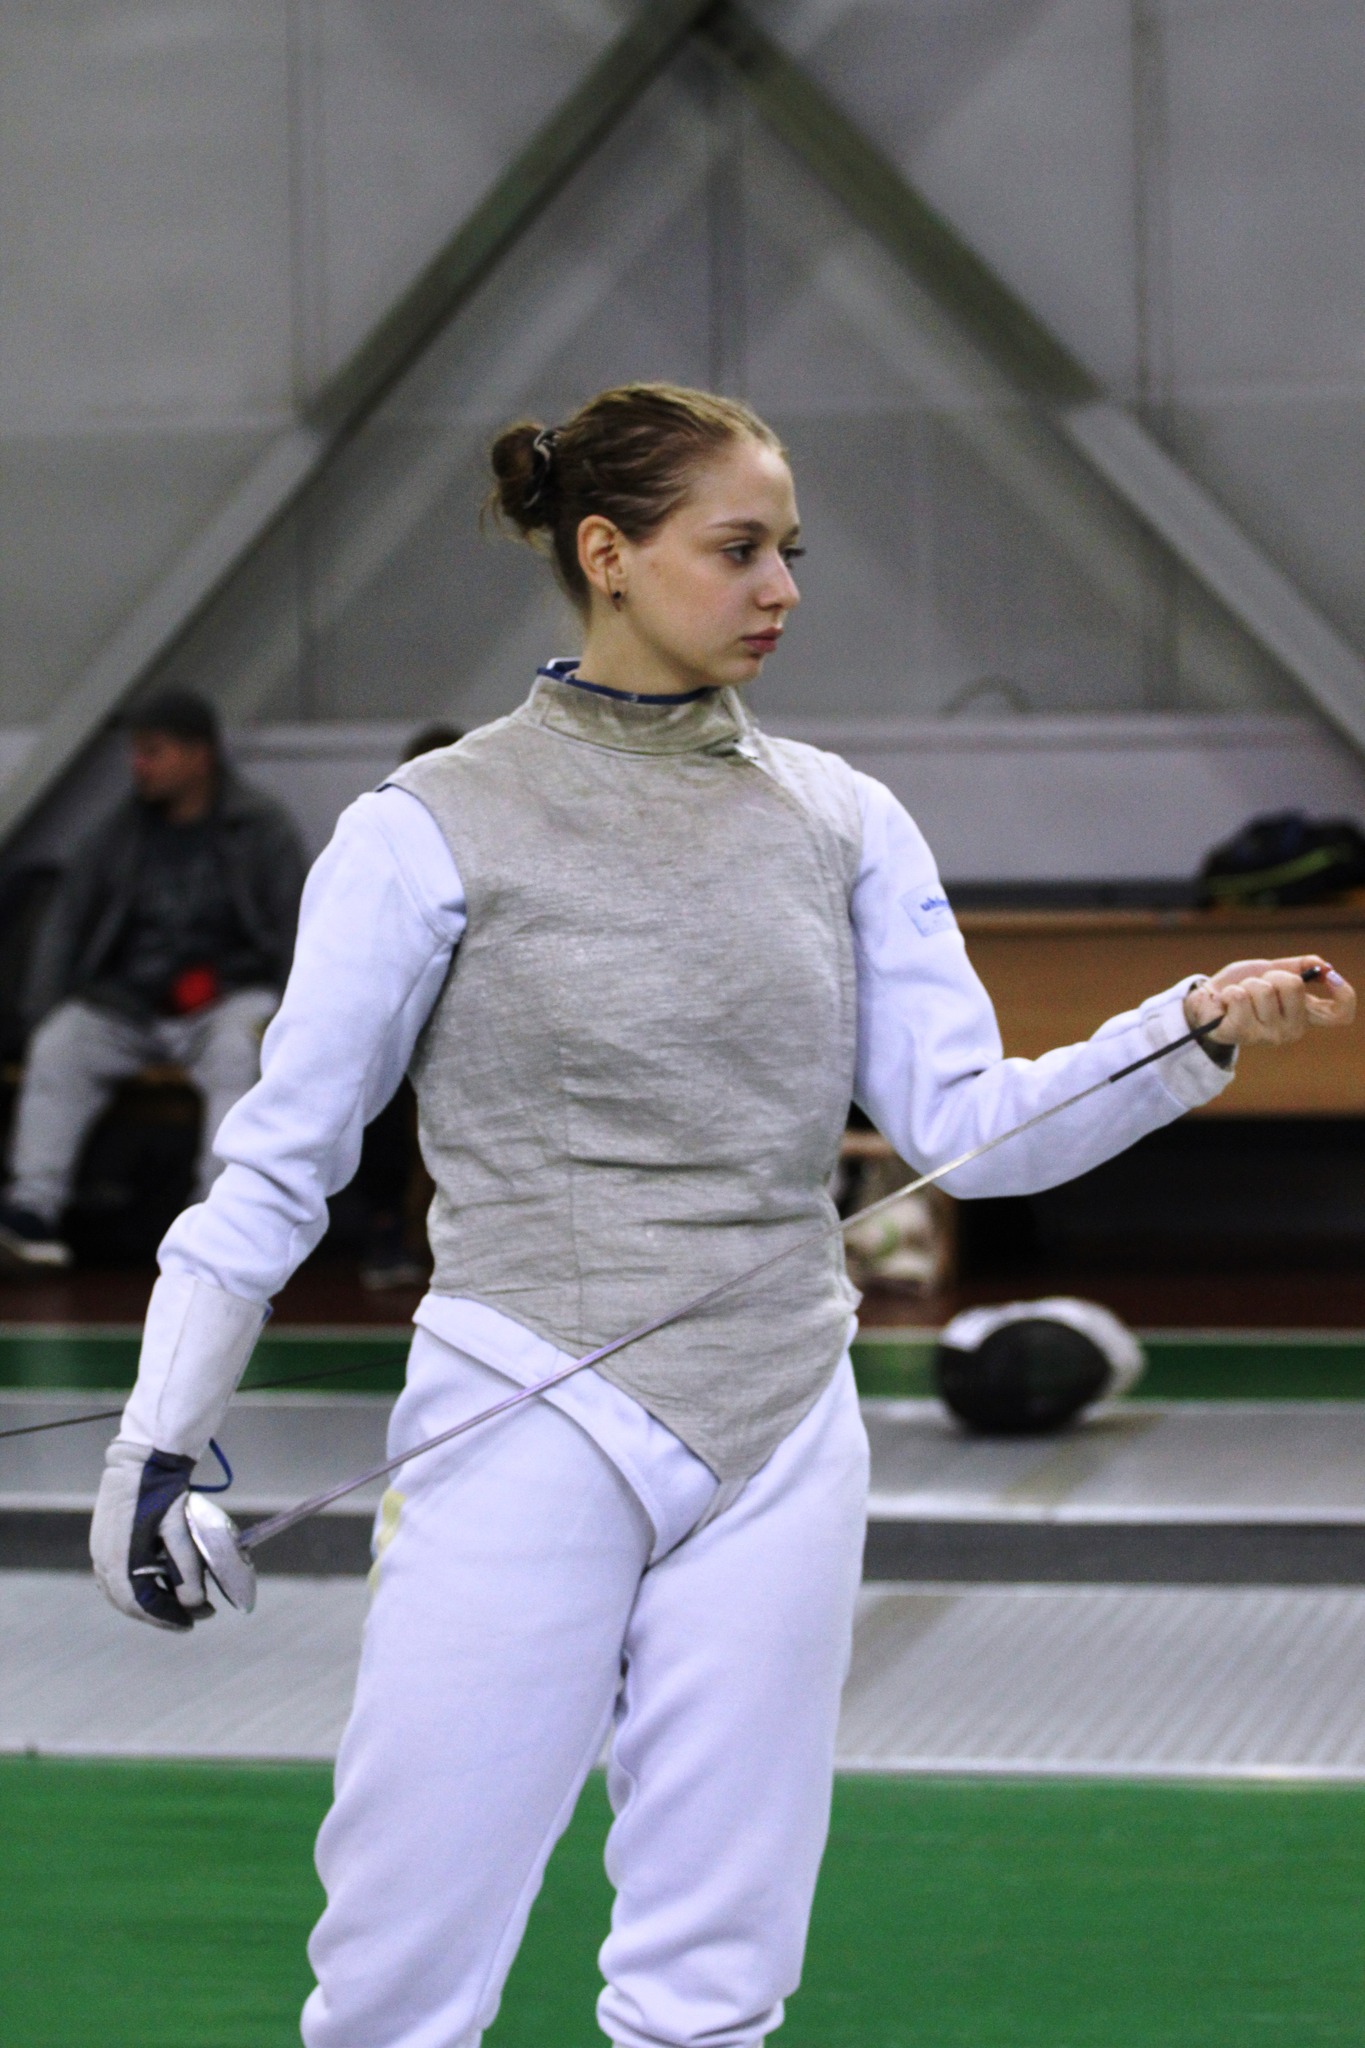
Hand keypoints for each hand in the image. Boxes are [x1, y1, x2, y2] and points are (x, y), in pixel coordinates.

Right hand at [90, 1440, 213, 1629]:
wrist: (142, 1459)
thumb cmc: (163, 1492)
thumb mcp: (179, 1530)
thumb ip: (186, 1569)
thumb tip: (194, 1603)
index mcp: (120, 1561)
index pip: (142, 1605)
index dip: (168, 1618)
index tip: (193, 1622)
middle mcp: (103, 1561)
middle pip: (130, 1604)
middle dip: (161, 1613)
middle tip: (192, 1616)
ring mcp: (99, 1552)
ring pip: (121, 1593)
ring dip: (149, 1602)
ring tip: (178, 1603)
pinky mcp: (102, 1543)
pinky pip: (116, 1579)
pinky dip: (137, 1589)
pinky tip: (158, 1586)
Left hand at [1183, 955, 1356, 1047]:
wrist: (1207, 999)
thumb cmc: (1243, 987)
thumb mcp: (1272, 971)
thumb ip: (1300, 966)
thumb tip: (1326, 967)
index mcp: (1303, 1015)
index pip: (1340, 1014)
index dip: (1343, 993)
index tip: (1328, 976)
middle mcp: (1291, 1030)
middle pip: (1294, 985)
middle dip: (1272, 974)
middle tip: (1258, 986)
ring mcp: (1267, 1036)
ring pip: (1264, 989)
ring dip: (1247, 984)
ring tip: (1239, 996)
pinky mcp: (1241, 1034)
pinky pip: (1240, 996)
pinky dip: (1230, 992)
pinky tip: (1225, 1005)